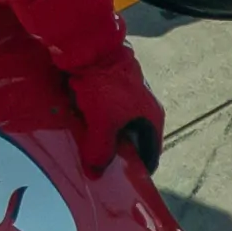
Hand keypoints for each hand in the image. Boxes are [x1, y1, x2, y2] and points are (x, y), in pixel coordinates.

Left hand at [70, 59, 166, 175]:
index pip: (150, 155)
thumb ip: (100, 150)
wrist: (90, 46)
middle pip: (132, 142)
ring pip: (117, 128)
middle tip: (98, 170)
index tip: (121, 183)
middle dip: (116, 156)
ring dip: (103, 139)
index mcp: (152, 118)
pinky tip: (79, 129)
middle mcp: (144, 108)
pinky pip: (105, 114)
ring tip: (86, 151)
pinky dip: (95, 123)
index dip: (137, 171)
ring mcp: (128, 97)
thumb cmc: (104, 86)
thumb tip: (95, 173)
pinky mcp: (112, 89)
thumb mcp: (103, 123)